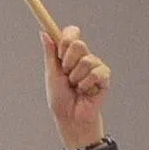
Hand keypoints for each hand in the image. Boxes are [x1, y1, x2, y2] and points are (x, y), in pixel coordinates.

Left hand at [47, 27, 113, 147]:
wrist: (70, 117)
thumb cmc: (60, 97)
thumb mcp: (52, 74)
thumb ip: (50, 54)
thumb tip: (43, 33)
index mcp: (70, 54)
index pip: (72, 33)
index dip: (66, 39)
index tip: (60, 53)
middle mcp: (84, 57)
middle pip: (79, 44)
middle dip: (68, 61)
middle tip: (66, 75)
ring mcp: (96, 66)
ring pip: (87, 60)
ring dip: (76, 77)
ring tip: (75, 87)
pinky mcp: (105, 77)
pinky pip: (96, 73)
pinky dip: (86, 84)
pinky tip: (85, 91)